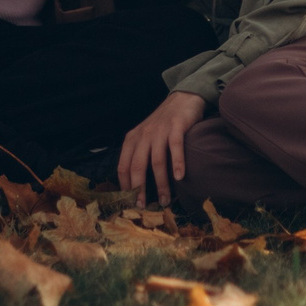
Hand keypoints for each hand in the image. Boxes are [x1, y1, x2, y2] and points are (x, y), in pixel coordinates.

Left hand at [118, 90, 206, 205]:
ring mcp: (159, 131)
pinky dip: (177, 164)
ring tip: (165, 200)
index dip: (126, 186)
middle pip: (137, 166)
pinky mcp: (176, 127)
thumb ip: (139, 154)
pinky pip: (175, 147)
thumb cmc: (163, 124)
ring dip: (161, 184)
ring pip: (157, 161)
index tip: (130, 202)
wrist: (182, 99)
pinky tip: (180, 177)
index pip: (123, 167)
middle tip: (143, 206)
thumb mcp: (145, 137)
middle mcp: (143, 135)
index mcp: (132, 139)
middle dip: (140, 189)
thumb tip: (136, 185)